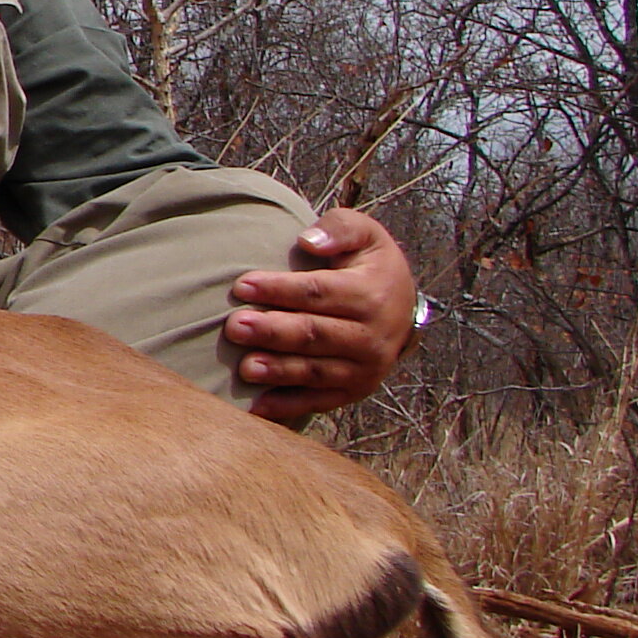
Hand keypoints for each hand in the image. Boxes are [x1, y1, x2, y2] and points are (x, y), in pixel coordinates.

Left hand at [224, 208, 419, 423]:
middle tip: (235, 327)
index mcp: (371, 294)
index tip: (242, 285)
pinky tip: (256, 408)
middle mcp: (371, 336)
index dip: (280, 290)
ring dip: (279, 371)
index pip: (319, 293)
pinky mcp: (352, 391)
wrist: (402, 308)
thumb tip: (309, 242)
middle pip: (315, 335)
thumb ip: (339, 229)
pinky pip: (318, 402)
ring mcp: (363, 369)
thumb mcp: (365, 234)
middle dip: (273, 331)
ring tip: (246, 368)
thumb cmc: (368, 264)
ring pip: (315, 371)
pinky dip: (287, 407)